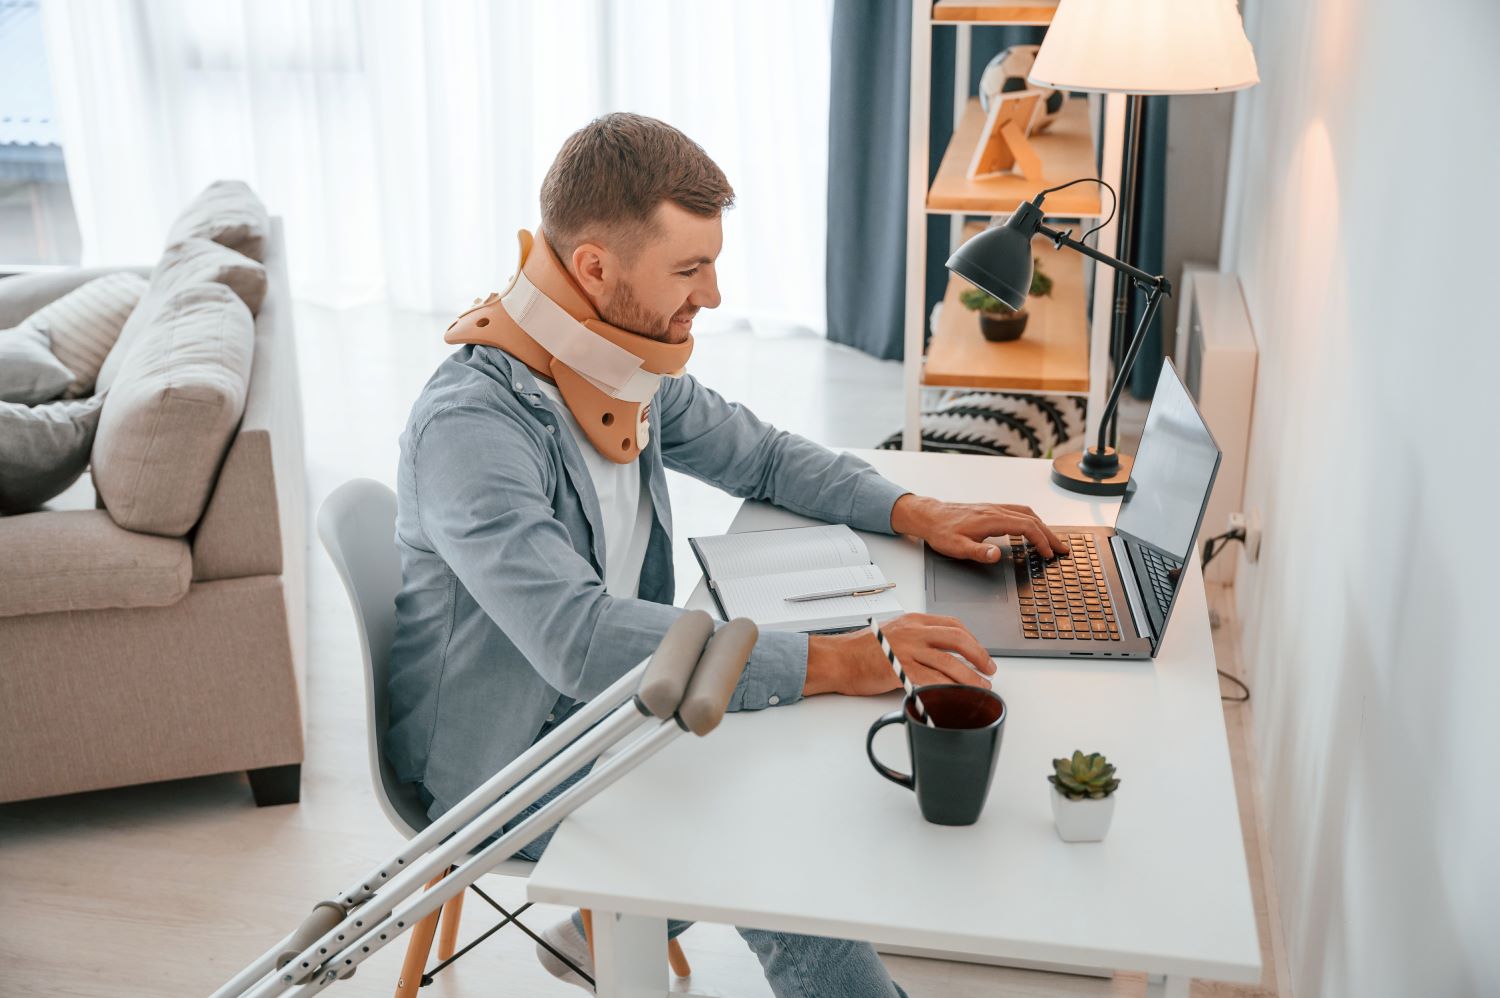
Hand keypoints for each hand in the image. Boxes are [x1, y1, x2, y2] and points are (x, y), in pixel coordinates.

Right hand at [805, 613, 993, 696]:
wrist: (837, 659)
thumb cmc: (860, 650)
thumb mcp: (893, 633)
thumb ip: (916, 639)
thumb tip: (939, 654)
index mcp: (913, 621)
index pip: (953, 624)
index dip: (973, 640)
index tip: (981, 653)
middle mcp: (913, 631)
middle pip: (957, 639)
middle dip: (979, 655)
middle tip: (989, 669)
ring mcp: (907, 649)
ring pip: (949, 662)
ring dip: (970, 677)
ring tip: (980, 687)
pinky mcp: (901, 669)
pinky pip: (933, 679)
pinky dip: (949, 689)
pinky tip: (957, 695)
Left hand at [890, 493, 1067, 561]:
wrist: (929, 516)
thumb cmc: (941, 531)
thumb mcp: (957, 547)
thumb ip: (978, 552)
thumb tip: (996, 555)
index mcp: (991, 519)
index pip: (1026, 527)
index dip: (1041, 540)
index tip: (1048, 554)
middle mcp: (996, 510)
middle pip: (1032, 519)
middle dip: (1049, 534)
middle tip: (1062, 549)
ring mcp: (994, 508)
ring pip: (1027, 513)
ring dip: (1043, 526)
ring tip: (1052, 540)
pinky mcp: (991, 510)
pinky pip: (1019, 512)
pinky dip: (1032, 520)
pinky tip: (1032, 529)